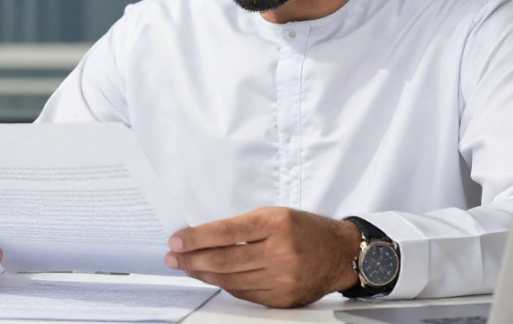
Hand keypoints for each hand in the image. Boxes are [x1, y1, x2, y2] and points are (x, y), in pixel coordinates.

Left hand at [164, 207, 361, 307]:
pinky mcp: (283, 298)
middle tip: (172, 258)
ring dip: (203, 274)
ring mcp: (282, 279)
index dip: (196, 238)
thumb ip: (243, 227)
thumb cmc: (305, 229)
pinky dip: (225, 285)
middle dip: (192, 259)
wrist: (340, 254)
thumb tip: (203, 239)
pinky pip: (244, 293)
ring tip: (186, 267)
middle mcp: (280, 252)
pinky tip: (212, 278)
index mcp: (276, 224)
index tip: (176, 240)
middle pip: (225, 260)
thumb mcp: (276, 215)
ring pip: (231, 280)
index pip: (226, 232)